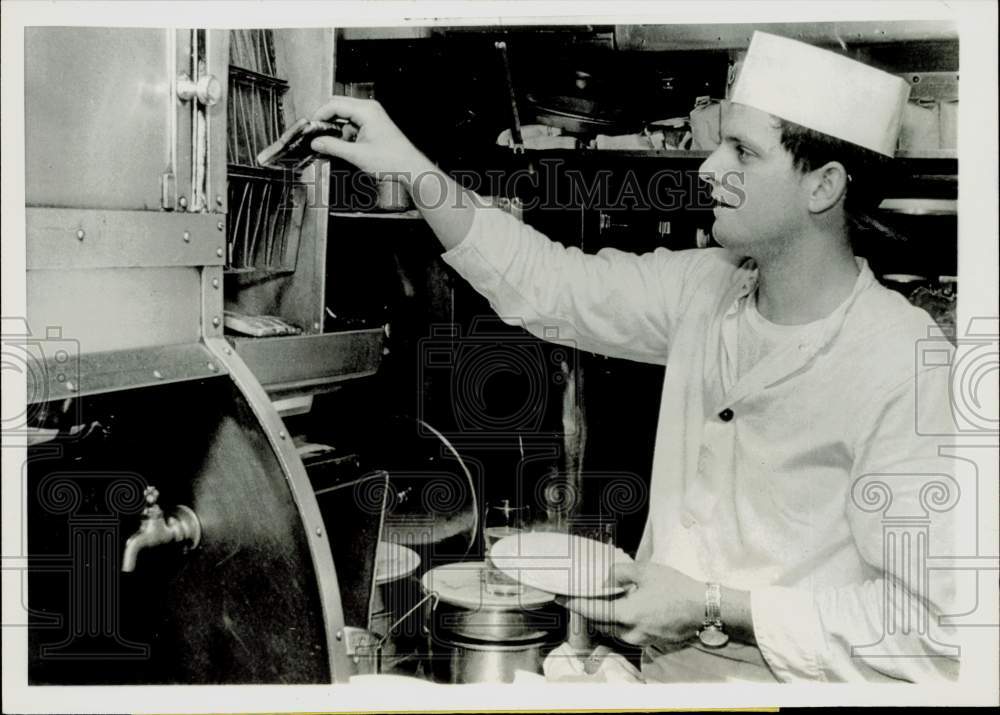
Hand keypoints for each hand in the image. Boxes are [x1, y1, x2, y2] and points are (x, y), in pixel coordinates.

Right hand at [308, 96, 430, 182]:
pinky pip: (352, 124)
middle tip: (316, 135)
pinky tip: (343, 147)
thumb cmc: (392, 160)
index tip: (310, 127)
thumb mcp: (357, 155)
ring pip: (344, 116)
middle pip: (337, 106)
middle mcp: (369, 109)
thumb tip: (316, 142)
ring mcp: (371, 116)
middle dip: (326, 120)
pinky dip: (345, 134)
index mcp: (366, 110)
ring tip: (331, 146)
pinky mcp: (372, 125)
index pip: (334, 104)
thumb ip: (333, 147)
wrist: (410, 167)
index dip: (319, 115)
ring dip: (336, 130)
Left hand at [561, 562, 704, 646]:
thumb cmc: (676, 587)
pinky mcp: (651, 640)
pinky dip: (621, 621)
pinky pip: (628, 632)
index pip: (591, 611)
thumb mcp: (646, 571)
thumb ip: (620, 573)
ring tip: (605, 598)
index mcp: (627, 614)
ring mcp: (641, 639)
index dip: (573, 604)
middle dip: (589, 610)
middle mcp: (631, 632)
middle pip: (600, 623)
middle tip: (582, 594)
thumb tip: (603, 577)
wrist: (704, 608)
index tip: (560, 598)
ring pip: (614, 629)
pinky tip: (625, 606)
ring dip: (606, 616)